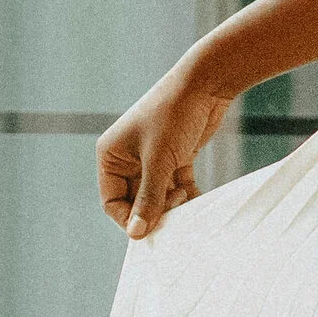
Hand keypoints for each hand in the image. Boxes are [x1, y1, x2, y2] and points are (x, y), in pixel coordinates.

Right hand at [98, 68, 230, 237]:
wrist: (206, 83)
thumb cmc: (174, 114)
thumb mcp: (159, 161)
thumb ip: (149, 199)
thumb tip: (137, 233)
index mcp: (111, 155)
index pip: (112, 201)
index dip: (129, 218)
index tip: (150, 230)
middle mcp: (128, 157)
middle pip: (136, 200)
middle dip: (154, 211)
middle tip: (174, 217)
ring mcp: (152, 157)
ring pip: (158, 195)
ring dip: (172, 204)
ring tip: (187, 203)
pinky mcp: (175, 156)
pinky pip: (176, 185)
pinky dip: (187, 195)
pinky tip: (197, 201)